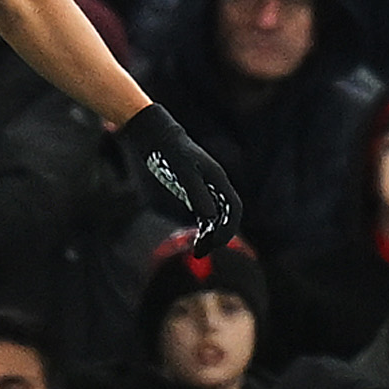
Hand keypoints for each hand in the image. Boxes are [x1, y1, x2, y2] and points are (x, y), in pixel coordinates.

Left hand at [117, 101, 242, 254]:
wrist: (155, 136)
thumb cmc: (170, 152)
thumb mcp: (183, 173)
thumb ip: (197, 194)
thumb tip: (210, 218)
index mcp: (217, 180)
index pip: (233, 209)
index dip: (229, 227)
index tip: (216, 243)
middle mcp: (214, 184)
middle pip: (225, 215)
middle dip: (218, 235)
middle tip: (201, 251)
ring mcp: (204, 187)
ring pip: (214, 215)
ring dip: (209, 233)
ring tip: (197, 249)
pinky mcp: (191, 189)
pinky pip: (202, 211)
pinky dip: (201, 225)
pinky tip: (193, 236)